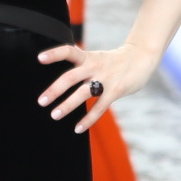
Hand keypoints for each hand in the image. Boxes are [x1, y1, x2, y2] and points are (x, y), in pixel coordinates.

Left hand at [37, 39, 158, 132]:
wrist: (141, 57)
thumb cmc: (113, 61)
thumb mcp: (96, 58)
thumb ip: (81, 67)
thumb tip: (61, 84)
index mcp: (88, 57)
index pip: (68, 51)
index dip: (54, 54)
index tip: (40, 58)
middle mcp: (94, 66)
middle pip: (71, 77)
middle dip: (55, 90)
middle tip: (41, 101)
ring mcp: (105, 79)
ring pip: (83, 93)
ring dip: (67, 105)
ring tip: (54, 115)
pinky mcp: (115, 91)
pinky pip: (99, 107)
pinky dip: (88, 119)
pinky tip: (78, 128)